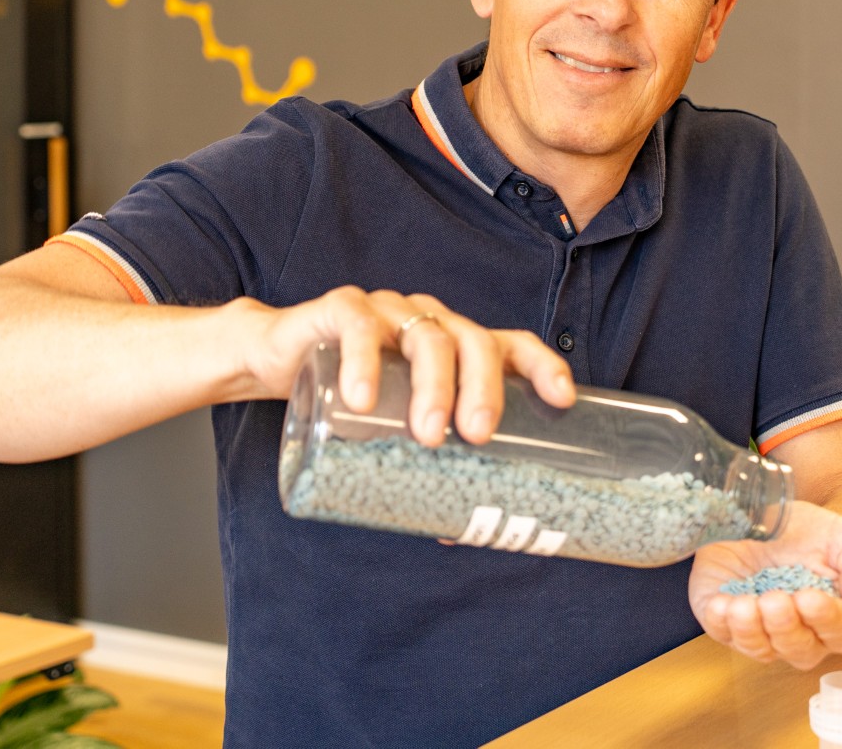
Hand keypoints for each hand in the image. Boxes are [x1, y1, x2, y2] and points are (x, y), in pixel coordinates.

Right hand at [233, 286, 575, 445]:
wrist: (277, 360)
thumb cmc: (348, 399)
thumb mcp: (393, 425)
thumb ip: (421, 463)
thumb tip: (453, 533)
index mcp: (455, 345)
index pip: (512, 344)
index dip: (543, 366)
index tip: (564, 399)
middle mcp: (430, 321)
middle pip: (474, 341)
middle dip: (483, 389)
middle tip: (476, 436)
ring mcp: (389, 310)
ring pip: (426, 336)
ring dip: (433, 386)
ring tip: (428, 434)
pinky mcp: (342, 309)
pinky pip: (359, 327)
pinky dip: (364, 361)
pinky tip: (361, 399)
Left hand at [688, 501, 841, 669]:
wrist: (761, 513)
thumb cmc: (807, 532)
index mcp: (835, 616)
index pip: (840, 632)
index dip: (826, 619)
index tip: (809, 597)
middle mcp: (800, 633)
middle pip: (800, 650)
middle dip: (786, 627)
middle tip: (775, 600)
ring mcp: (760, 631)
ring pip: (760, 650)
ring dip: (751, 631)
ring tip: (744, 604)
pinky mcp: (725, 622)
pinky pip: (721, 634)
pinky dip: (720, 623)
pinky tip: (720, 604)